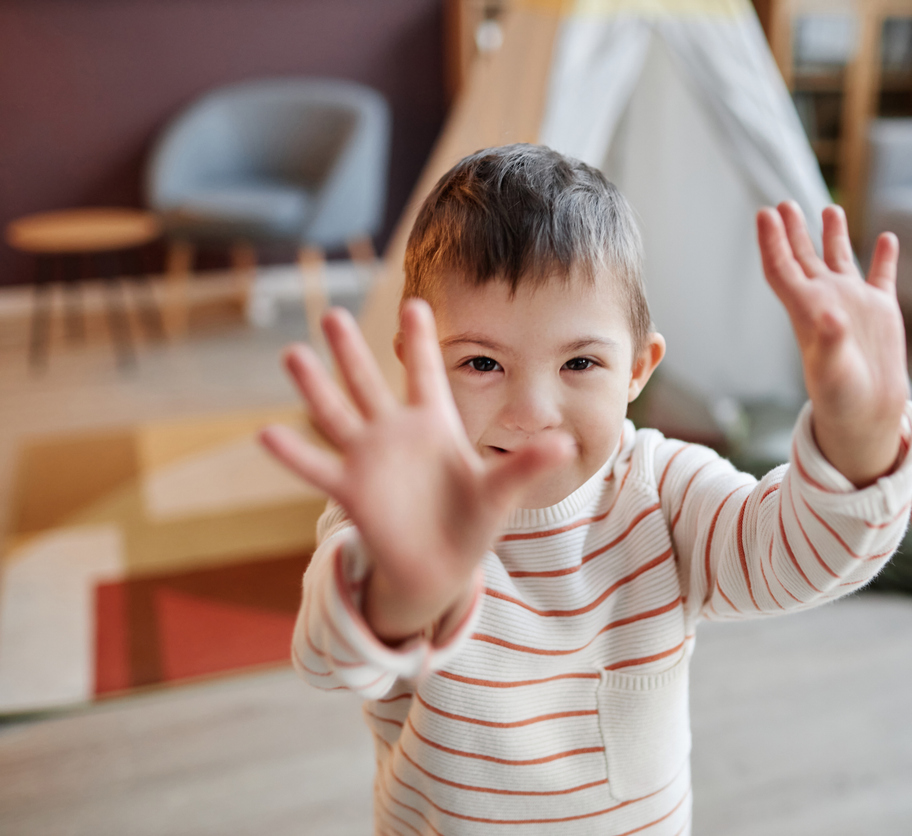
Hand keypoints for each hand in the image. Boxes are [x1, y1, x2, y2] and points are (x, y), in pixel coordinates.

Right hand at [259, 301, 572, 641]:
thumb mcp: (502, 491)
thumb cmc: (472, 522)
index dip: (421, 341)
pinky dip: (294, 454)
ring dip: (315, 387)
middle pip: (369, 383)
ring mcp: (370, 460)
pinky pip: (318, 470)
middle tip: (332, 314)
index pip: (426, 374)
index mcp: (435, 425)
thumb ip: (526, 464)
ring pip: (337, 415)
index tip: (413, 301)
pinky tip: (267, 433)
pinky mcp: (353, 492)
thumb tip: (563, 442)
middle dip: (350, 351)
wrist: (442, 567)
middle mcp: (396, 434)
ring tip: (291, 354)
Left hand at [757, 202, 908, 487]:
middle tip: (783, 204)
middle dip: (793, 230)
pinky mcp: (881, 310)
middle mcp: (826, 300)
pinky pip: (882, 276)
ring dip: (834, 234)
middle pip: (803, 257)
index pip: (781, 268)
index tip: (764, 214)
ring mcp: (854, 303)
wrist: (868, 413)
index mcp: (806, 310)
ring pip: (840, 260)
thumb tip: (831, 316)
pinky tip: (888, 238)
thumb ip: (831, 341)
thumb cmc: (842, 397)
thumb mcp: (832, 371)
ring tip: (829, 208)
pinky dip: (885, 257)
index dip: (771, 241)